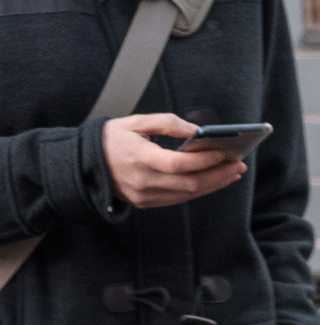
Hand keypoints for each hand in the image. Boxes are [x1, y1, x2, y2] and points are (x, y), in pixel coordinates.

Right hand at [102, 114, 249, 211]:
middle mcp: (142, 181)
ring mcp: (143, 195)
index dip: (204, 160)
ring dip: (213, 185)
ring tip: (231, 173)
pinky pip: (178, 199)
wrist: (85, 163)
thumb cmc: (112, 138)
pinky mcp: (145, 203)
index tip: (224, 152)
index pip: (179, 164)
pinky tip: (211, 181)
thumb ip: (168, 123)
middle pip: (190, 183)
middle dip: (219, 174)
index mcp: (139, 158)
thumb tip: (197, 131)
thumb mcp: (137, 122)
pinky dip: (198, 190)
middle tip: (239, 165)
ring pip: (187, 194)